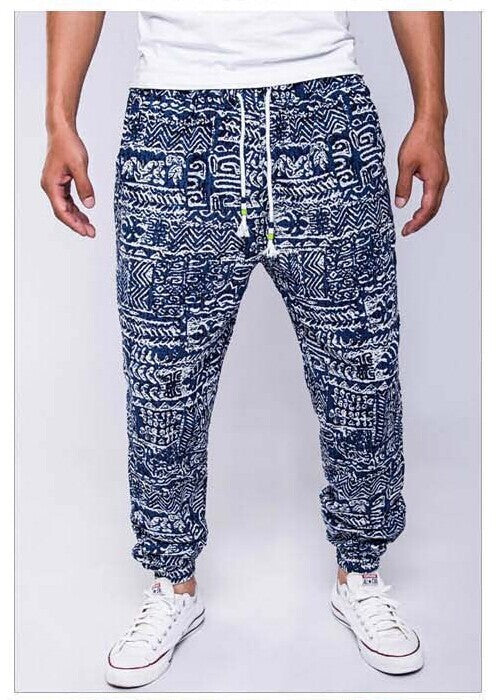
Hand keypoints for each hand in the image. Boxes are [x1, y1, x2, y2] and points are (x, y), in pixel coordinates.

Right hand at [41, 126, 95, 236]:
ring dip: (77, 217)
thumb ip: (85, 186)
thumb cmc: (68, 145)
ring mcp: (54, 185)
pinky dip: (76, 208)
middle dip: (76, 223)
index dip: (74, 223)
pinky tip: (84, 214)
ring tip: (90, 227)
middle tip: (91, 233)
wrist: (62, 132)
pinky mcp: (60, 182)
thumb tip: (90, 205)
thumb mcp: (79, 166)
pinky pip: (67, 200)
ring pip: (65, 207)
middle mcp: (50, 187)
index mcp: (51, 185)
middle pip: (63, 212)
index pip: (62, 211)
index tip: (85, 232)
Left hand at [395, 118, 448, 235]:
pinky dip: (427, 205)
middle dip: (420, 222)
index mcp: (434, 181)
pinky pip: (434, 195)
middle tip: (407, 230)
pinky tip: (418, 208)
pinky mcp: (438, 174)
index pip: (427, 209)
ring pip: (435, 203)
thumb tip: (400, 204)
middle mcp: (441, 181)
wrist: (430, 124)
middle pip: (433, 210)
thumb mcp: (405, 164)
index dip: (416, 223)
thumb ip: (402, 186)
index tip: (406, 230)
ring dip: (424, 215)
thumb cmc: (419, 140)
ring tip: (411, 223)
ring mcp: (441, 177)